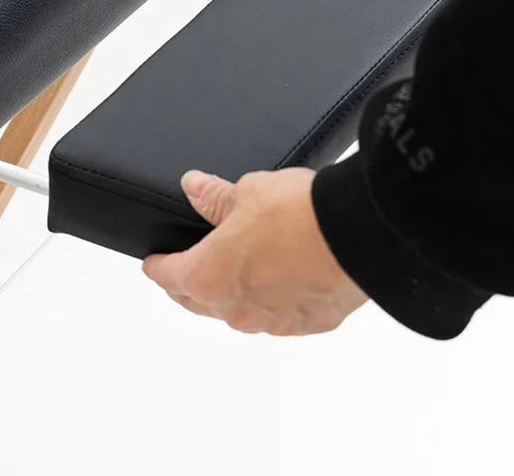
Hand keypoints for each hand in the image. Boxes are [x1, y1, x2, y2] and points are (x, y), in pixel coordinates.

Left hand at [142, 169, 367, 335]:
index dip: (157, 267)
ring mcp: (273, 322)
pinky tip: (280, 283)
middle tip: (184, 272)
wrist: (360, 235)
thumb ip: (216, 197)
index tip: (153, 263)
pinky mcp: (308, 325)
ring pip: (238, 314)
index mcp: (209, 276)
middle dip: (187, 285)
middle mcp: (236, 309)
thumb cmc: (299, 214)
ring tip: (237, 273)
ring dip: (232, 296)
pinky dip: (272, 303)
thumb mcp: (248, 192)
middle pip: (198, 301)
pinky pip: (279, 318)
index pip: (168, 276)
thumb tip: (194, 187)